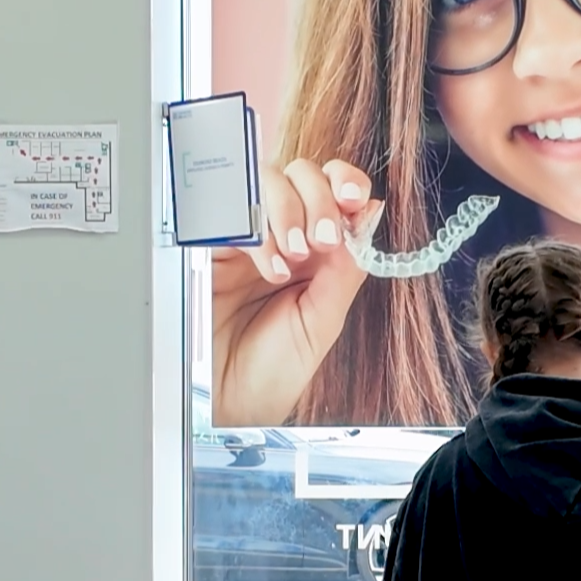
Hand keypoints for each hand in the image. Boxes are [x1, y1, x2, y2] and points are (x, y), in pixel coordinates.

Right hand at [205, 156, 373, 424]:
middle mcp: (281, 237)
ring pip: (266, 182)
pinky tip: (269, 267)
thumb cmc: (270, 374)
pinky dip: (257, 232)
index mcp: (315, 252)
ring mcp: (244, 239)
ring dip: (288, 210)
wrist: (224, 406)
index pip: (331, 191)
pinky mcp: (209, 247)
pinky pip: (232, 212)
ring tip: (294, 257)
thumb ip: (346, 268)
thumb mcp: (322, 321)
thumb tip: (371, 214)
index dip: (345, 182)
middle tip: (322, 240)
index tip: (354, 200)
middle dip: (318, 197)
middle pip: (300, 174)